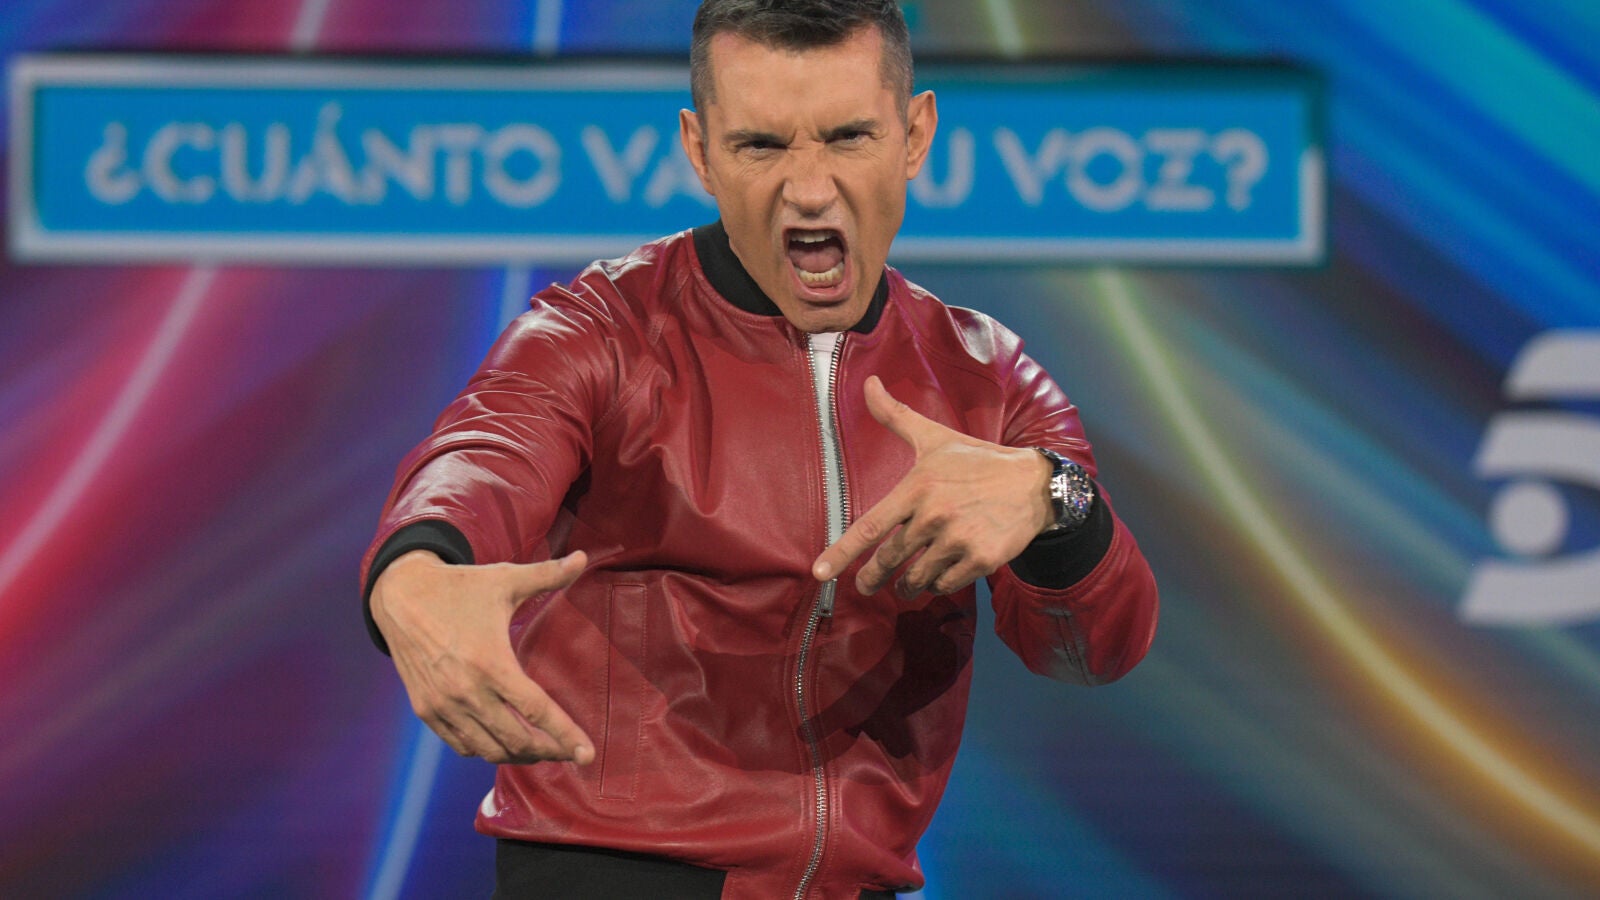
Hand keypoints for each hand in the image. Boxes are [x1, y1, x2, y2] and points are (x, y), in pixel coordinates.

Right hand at [369, 549, 594, 765]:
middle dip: (549, 750)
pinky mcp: (427, 710)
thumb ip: (548, 574)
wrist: (400, 595)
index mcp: (491, 662)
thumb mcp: (505, 579)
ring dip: (519, 755)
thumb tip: (583, 557)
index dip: (566, 735)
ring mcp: (444, 705)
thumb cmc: (459, 587)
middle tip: (569, 751)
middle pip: (517, 739)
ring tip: (540, 750)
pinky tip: (502, 743)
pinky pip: (462, 745)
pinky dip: (486, 749)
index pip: (537, 710)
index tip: (587, 755)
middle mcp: (466, 691)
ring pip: (489, 750)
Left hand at [812, 376, 1054, 597]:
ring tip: (906, 585)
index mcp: (917, 488)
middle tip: (866, 587)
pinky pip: (946, 584)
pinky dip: (939, 585)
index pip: (870, 527)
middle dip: (874, 578)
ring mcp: (959, 539)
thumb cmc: (977, 460)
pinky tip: (939, 577)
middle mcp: (934, 515)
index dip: (842, 553)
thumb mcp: (934, 437)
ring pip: (917, 577)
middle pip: (889, 559)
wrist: (1033, 483)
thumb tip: (868, 383)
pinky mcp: (981, 560)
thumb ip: (895, 416)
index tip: (820, 573)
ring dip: (908, 586)